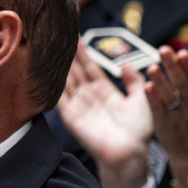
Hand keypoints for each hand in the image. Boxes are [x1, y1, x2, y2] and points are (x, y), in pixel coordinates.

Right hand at [57, 41, 153, 187]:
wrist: (130, 154)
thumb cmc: (138, 131)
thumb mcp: (141, 99)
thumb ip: (134, 81)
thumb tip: (125, 63)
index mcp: (104, 92)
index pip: (90, 67)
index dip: (83, 51)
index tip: (76, 34)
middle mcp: (88, 97)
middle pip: (75, 70)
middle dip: (67, 53)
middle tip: (58, 33)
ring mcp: (78, 106)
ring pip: (66, 80)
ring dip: (58, 64)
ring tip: (50, 45)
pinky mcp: (71, 116)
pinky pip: (59, 97)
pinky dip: (52, 84)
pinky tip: (47, 69)